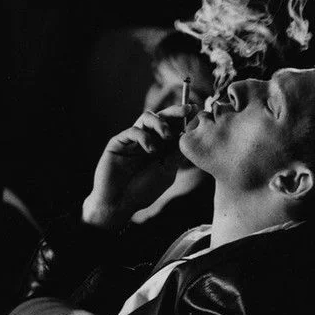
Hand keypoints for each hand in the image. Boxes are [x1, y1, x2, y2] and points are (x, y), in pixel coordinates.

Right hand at [82, 105, 195, 230]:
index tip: (196, 110)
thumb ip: (176, 153)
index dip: (183, 118)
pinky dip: (144, 137)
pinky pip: (133, 131)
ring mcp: (132, 140)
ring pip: (146, 117)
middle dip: (175, 112)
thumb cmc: (142, 191)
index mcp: (160, 147)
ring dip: (160, 123)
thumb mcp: (166, 171)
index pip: (173, 126)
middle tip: (187, 110)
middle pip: (161, 117)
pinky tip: (151, 149)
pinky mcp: (118, 142)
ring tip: (168, 136)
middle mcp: (147, 140)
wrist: (118, 204)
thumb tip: (189, 134)